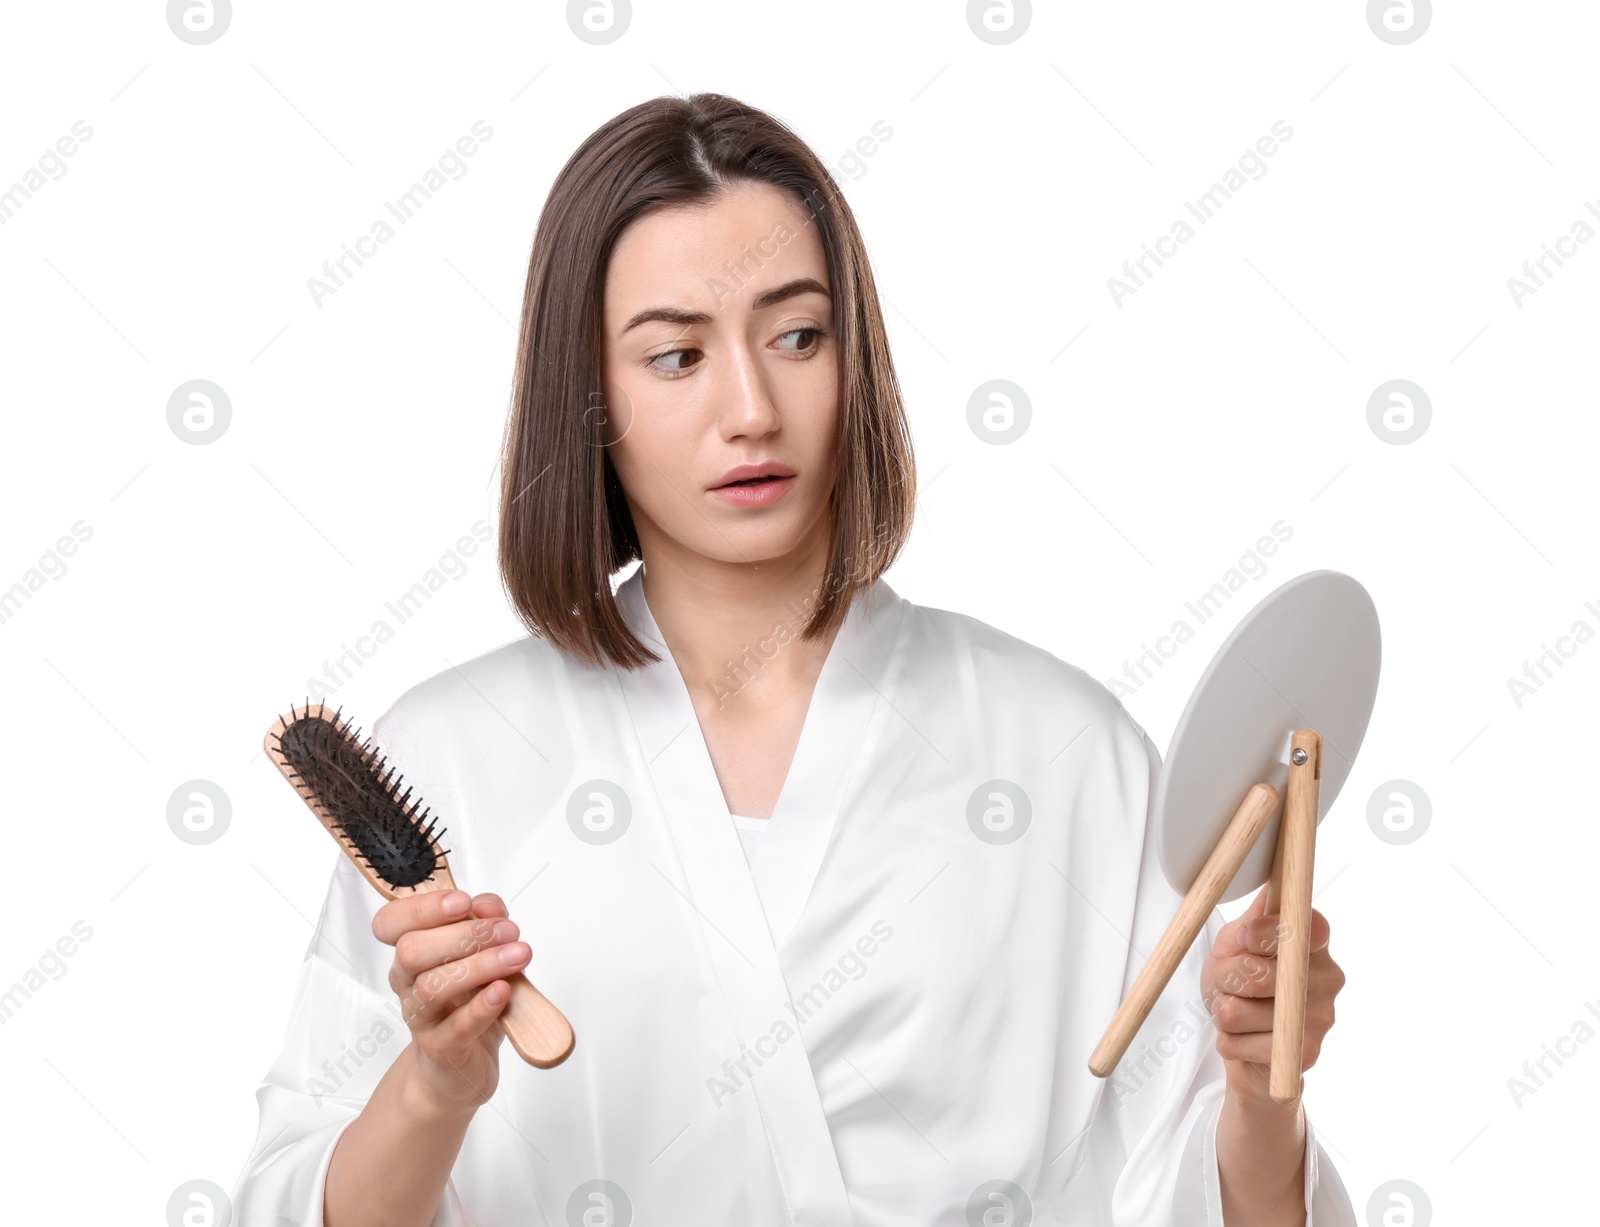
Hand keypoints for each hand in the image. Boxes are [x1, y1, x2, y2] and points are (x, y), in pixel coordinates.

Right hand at [372, 889, 531, 1116]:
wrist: (460, 1070)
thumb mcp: (482, 954)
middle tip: (508, 931)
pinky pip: (456, 1027)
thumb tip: (489, 908)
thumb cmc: (469, 1003)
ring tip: (517, 957)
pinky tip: (503, 992)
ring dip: (480, 966)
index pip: (391, 923)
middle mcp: (407, 984)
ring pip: (433, 987)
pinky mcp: (441, 1050)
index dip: (421, 908)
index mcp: (411, 954)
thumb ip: (485, 922)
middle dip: (464, 935)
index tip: (462, 900)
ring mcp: (421, 1019)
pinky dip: (482, 1007)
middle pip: (411, 951)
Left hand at [1200, 885, 1343, 1104]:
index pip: (1304, 927)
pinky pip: (1237, 1042)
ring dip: (1222, 1009)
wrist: (1242, 1033)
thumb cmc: (1239, 975)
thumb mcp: (1236, 940)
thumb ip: (1252, 918)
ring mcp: (1322, 1018)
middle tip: (1228, 980)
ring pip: (1238, 1011)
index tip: (1244, 937)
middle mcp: (1329, 977)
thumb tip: (1275, 884)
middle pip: (1257, 973)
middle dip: (1224, 976)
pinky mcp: (1306, 1054)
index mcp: (1316, 940)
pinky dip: (1226, 1039)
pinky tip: (1242, 1036)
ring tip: (1235, 1007)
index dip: (1265, 934)